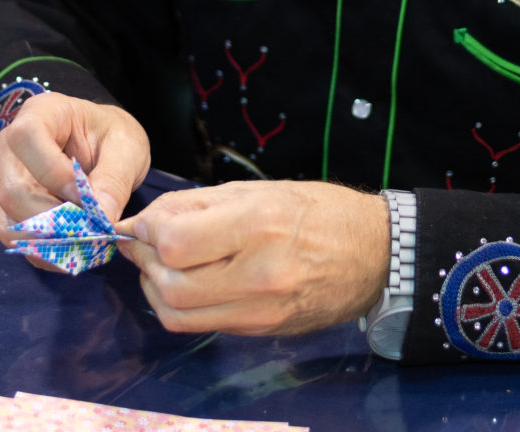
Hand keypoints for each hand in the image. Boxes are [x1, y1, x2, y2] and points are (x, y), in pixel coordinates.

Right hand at [0, 92, 149, 258]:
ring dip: (52, 241)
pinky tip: (76, 247)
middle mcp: (12, 147)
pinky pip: (18, 238)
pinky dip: (47, 251)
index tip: (88, 197)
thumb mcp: (127, 147)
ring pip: (12, 222)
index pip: (27, 138)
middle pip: (14, 191)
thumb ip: (115, 179)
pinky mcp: (10, 208)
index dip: (54, 174)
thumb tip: (101, 219)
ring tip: (89, 241)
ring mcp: (6, 179)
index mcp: (40, 114)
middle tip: (95, 231)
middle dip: (56, 220)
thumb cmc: (112, 136)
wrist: (103, 145)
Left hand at [117, 181, 387, 335]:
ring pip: (178, 314)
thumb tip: (146, 219)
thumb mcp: (259, 189)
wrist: (375, 256)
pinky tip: (188, 281)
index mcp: (258, 226)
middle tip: (145, 243)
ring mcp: (261, 310)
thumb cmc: (319, 211)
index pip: (174, 242)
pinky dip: (182, 305)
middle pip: (170, 284)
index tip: (143, 221)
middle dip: (145, 262)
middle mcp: (258, 274)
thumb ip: (197, 205)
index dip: (146, 231)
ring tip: (162, 264)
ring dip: (156, 289)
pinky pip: (202, 324)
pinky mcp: (262, 331)